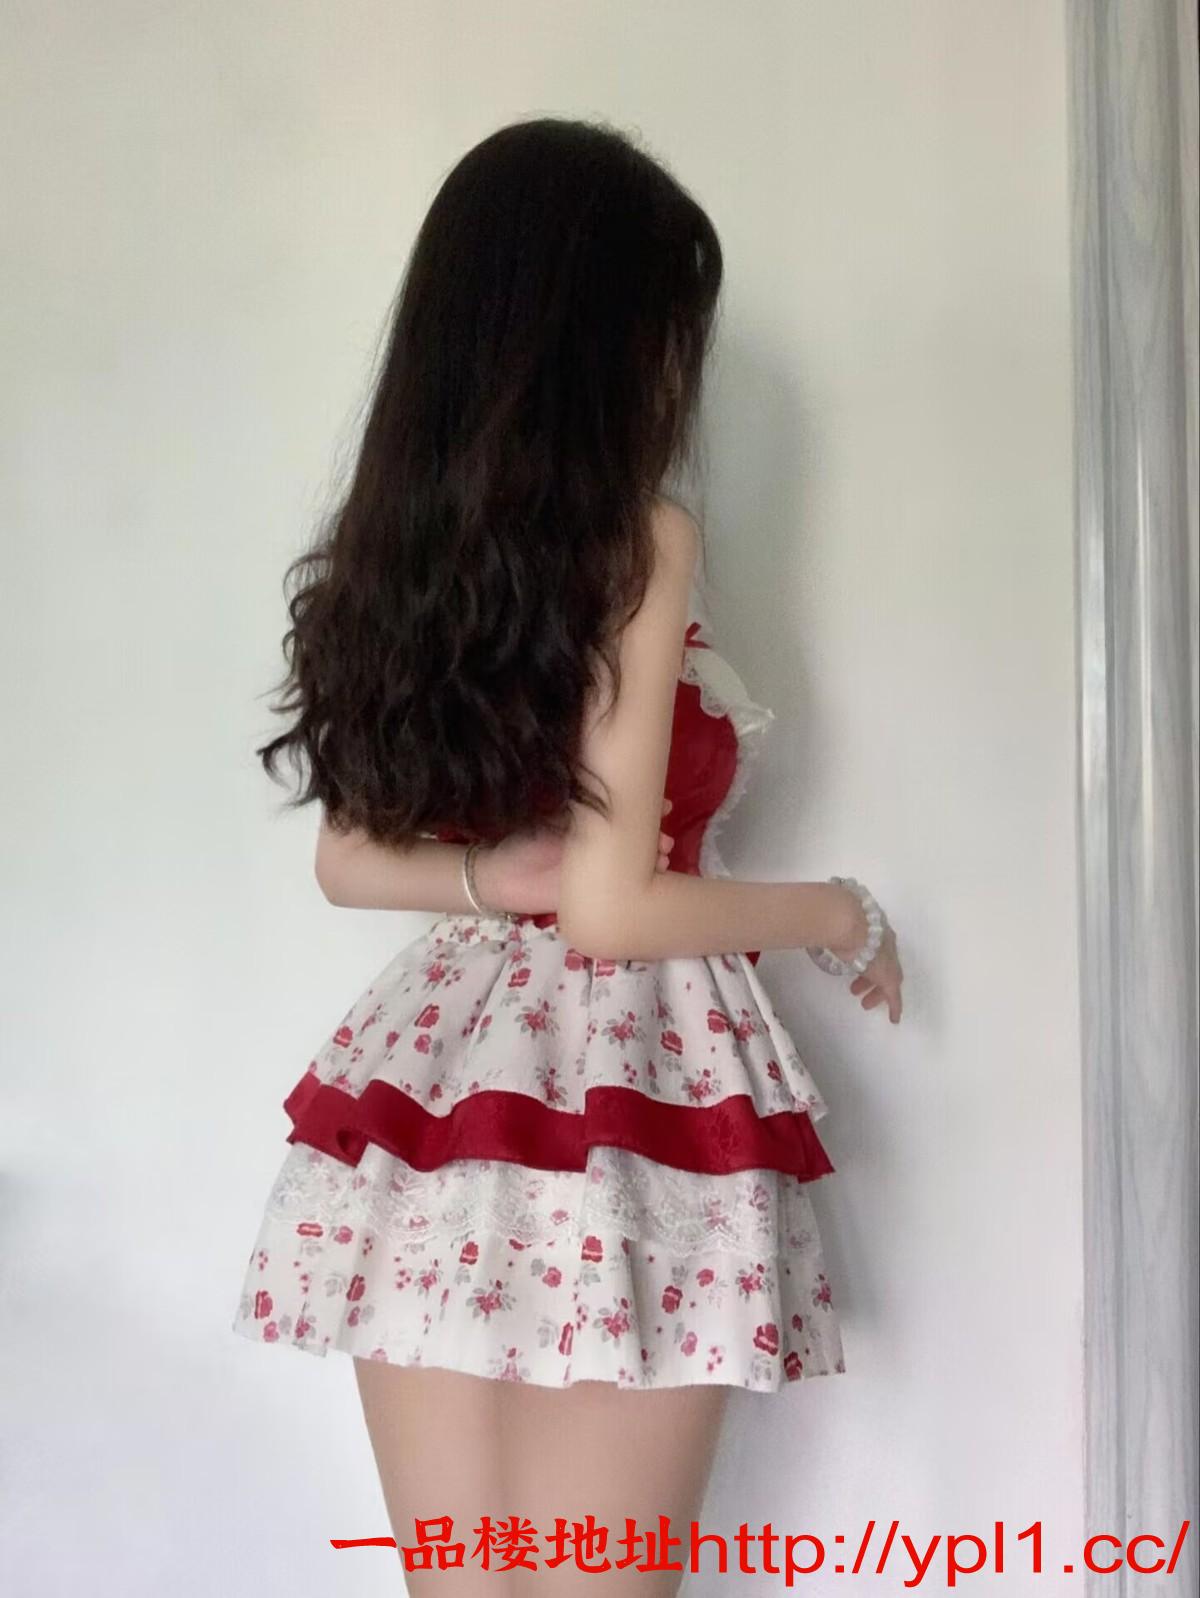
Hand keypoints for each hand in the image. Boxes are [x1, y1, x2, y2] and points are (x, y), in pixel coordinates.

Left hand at [475, 799, 674, 915]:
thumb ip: (578, 807)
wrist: (499, 875)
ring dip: (652, 859)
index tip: (665, 806)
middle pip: (635, 841)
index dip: (646, 811)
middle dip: (654, 838)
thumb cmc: (521, 838)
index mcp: (588, 825)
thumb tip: (609, 792)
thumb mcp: (552, 816)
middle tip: (665, 838)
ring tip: (663, 856)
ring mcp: (597, 871)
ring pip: (633, 864)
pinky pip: (623, 887)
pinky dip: (640, 882)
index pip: (625, 816)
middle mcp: (597, 847)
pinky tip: (656, 875)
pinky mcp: (593, 893)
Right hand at [823, 889, 903, 1023]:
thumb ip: (827, 926)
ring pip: (887, 978)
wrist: (847, 922)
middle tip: (857, 988)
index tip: (858, 966)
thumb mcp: (832, 921)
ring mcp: (888, 959)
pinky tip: (893, 1019)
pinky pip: (894, 995)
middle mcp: (885, 940)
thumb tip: (810, 925)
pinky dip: (894, 1006)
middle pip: (883, 962)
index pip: (874, 944)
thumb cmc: (835, 917)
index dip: (867, 956)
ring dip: (875, 989)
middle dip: (871, 975)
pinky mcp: (889, 978)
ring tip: (864, 1002)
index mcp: (873, 925)